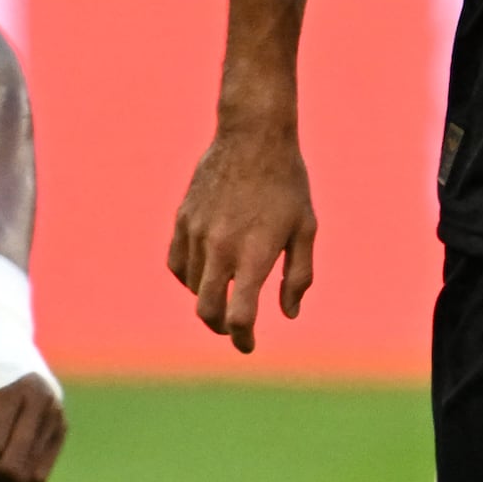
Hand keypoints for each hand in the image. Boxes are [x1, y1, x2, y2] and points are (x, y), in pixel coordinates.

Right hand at [169, 116, 317, 351]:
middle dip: (221, 327)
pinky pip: (177, 263)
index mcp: (254, 254)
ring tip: (227, 291)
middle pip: (207, 310)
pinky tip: (204, 273)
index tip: (249, 345)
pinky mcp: (183, 219)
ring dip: (208, 298)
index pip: (240, 314)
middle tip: (234, 329)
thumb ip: (298, 275)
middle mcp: (221, 247)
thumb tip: (288, 313)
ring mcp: (197, 233)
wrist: (253, 136)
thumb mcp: (306, 229)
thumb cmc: (287, 184)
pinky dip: (188, 277)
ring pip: (192, 287)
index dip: (243, 338)